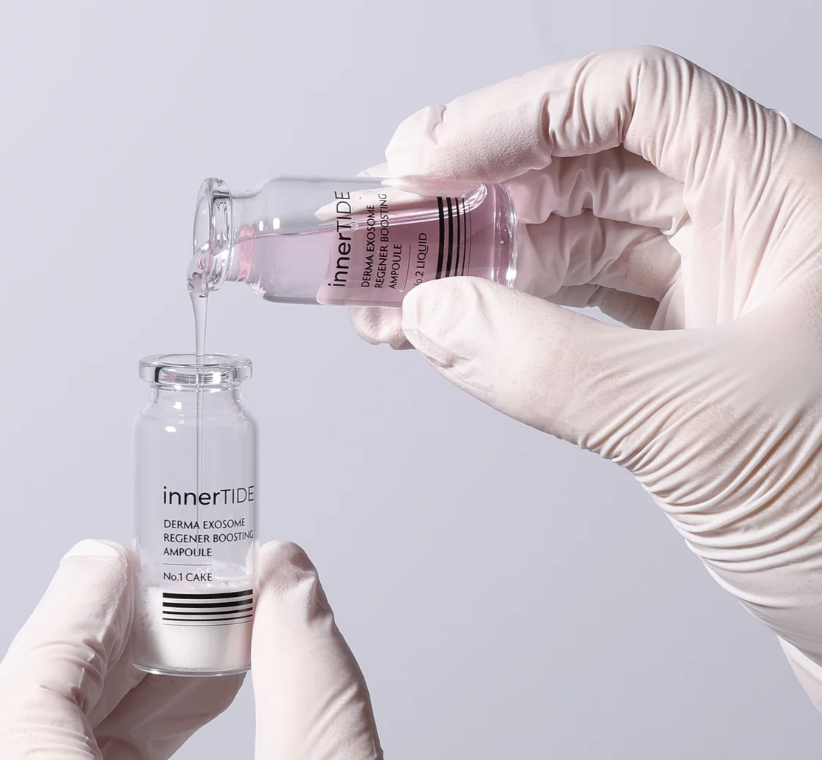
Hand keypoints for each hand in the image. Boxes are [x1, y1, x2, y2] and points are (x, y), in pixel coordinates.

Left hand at [0, 539, 381, 758]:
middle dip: (95, 645)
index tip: (120, 557)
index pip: (26, 704)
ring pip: (28, 750)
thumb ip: (316, 687)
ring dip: (109, 690)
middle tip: (159, 596)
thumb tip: (290, 581)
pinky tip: (178, 707)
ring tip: (190, 645)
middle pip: (13, 722)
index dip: (75, 613)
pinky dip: (110, 736)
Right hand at [353, 46, 821, 709]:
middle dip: (469, 196)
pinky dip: (494, 322)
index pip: (632, 100)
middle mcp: (746, 230)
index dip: (517, 116)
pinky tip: (431, 331)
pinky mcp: (675, 360)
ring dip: (466, 264)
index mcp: (785, 199)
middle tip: (379, 227)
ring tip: (382, 289)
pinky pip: (566, 313)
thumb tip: (434, 315)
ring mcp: (709, 295)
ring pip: (563, 243)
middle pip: (581, 168)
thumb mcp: (700, 424)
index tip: (423, 159)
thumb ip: (548, 364)